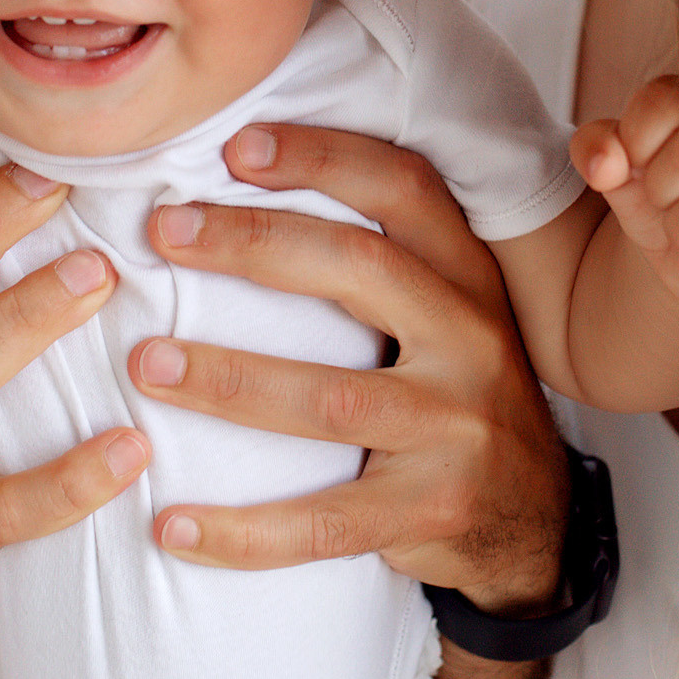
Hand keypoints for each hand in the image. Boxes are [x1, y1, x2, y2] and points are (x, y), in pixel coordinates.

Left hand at [130, 124, 567, 613]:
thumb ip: (375, 264)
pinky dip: (242, 530)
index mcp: (468, 280)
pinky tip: (173, 527)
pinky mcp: (430, 511)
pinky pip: (322, 523)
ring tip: (145, 363)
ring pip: (328, 398)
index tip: (235, 147)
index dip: (324, 158)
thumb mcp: (445, 316)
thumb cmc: (454, 397)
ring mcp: (456, 430)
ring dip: (227, 380)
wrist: (532, 520)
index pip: (404, 190)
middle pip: (360, 270)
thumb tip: (235, 194)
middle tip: (164, 232)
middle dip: (253, 244)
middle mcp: (471, 342)